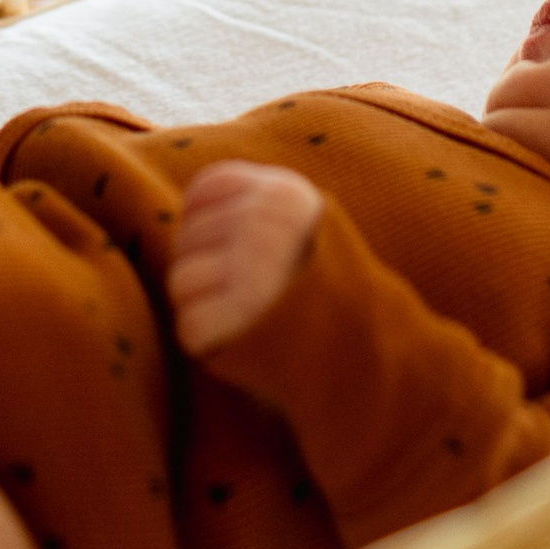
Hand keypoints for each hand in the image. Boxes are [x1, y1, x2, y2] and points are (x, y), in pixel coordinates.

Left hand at [167, 163, 321, 353]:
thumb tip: (186, 212)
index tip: (233, 252)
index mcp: (285, 194)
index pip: (204, 192)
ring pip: (181, 282)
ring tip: (245, 318)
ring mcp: (253, 266)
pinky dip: (209, 343)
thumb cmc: (326, 294)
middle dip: (206, 270)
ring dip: (202, 308)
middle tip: (249, 295)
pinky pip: (189, 326)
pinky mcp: (239, 316)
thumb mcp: (306, 227)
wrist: (368, 356)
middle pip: (187, 239)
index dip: (207, 224)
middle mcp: (267, 220)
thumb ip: (254, 207)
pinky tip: (241, 343)